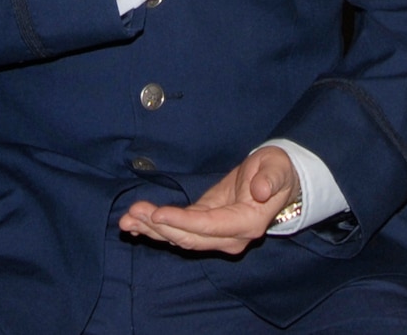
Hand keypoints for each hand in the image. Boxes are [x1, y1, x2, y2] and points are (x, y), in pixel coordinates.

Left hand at [118, 145, 298, 253]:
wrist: (280, 180)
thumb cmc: (278, 171)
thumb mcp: (278, 169)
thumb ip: (270, 179)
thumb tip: (260, 190)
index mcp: (248, 223)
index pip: (209, 226)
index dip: (182, 222)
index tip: (157, 212)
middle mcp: (231, 237)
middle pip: (189, 237)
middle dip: (159, 226)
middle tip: (132, 213)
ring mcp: (218, 236)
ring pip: (181, 238)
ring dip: (153, 230)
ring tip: (127, 220)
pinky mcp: (206, 226)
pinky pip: (180, 231)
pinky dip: (157, 228)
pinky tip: (136, 226)